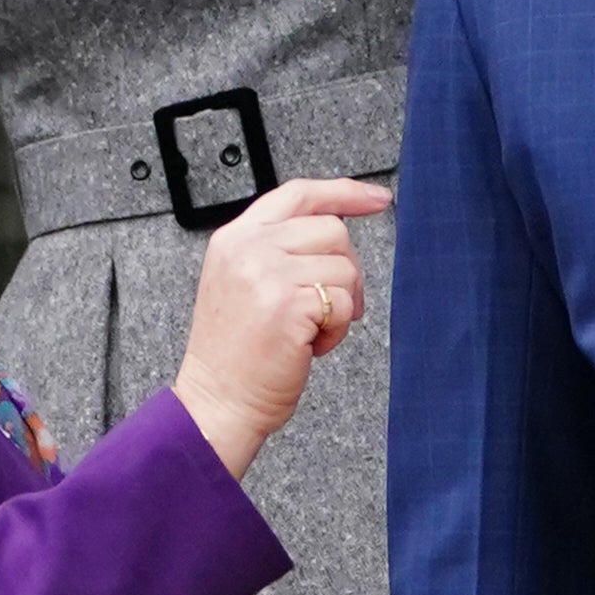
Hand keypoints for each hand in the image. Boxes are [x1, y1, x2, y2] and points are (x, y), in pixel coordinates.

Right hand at [169, 177, 390, 477]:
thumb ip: (276, 250)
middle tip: (329, 307)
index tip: (376, 199)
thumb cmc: (235, 354)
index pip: (298, 194)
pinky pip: (344, 302)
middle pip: (332, 230)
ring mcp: (267, 274)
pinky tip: (310, 346)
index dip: (343, 191)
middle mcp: (248, 248)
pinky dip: (338, 330)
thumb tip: (335, 230)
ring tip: (309, 332)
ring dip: (340, 305)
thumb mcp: (241, 283)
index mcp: (235, 238)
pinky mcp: (289, 304)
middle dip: (346, 269)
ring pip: (344, 267)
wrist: (218, 402)